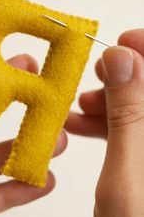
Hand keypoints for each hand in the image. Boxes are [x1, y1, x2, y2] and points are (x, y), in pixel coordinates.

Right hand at [65, 30, 143, 216]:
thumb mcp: (127, 175)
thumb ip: (128, 114)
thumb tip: (122, 58)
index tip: (122, 42)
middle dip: (125, 75)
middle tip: (96, 75)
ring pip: (140, 108)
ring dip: (110, 101)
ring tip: (80, 107)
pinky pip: (132, 130)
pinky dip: (107, 123)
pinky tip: (81, 125)